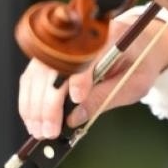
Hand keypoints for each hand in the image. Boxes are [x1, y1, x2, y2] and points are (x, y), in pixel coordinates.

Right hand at [17, 14, 167, 140]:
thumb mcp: (134, 83)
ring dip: (33, 104)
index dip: (79, 78)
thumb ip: (106, 97)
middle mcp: (79, 36)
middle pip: (55, 67)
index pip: (86, 56)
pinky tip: (32, 117)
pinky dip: (29, 98)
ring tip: (37, 130)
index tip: (77, 99)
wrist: (138, 44)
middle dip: (49, 102)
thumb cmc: (138, 63)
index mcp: (108, 36)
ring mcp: (62, 44)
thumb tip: (75, 118)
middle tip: (49, 131)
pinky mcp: (51, 55)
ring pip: (38, 73)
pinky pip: (33, 76)